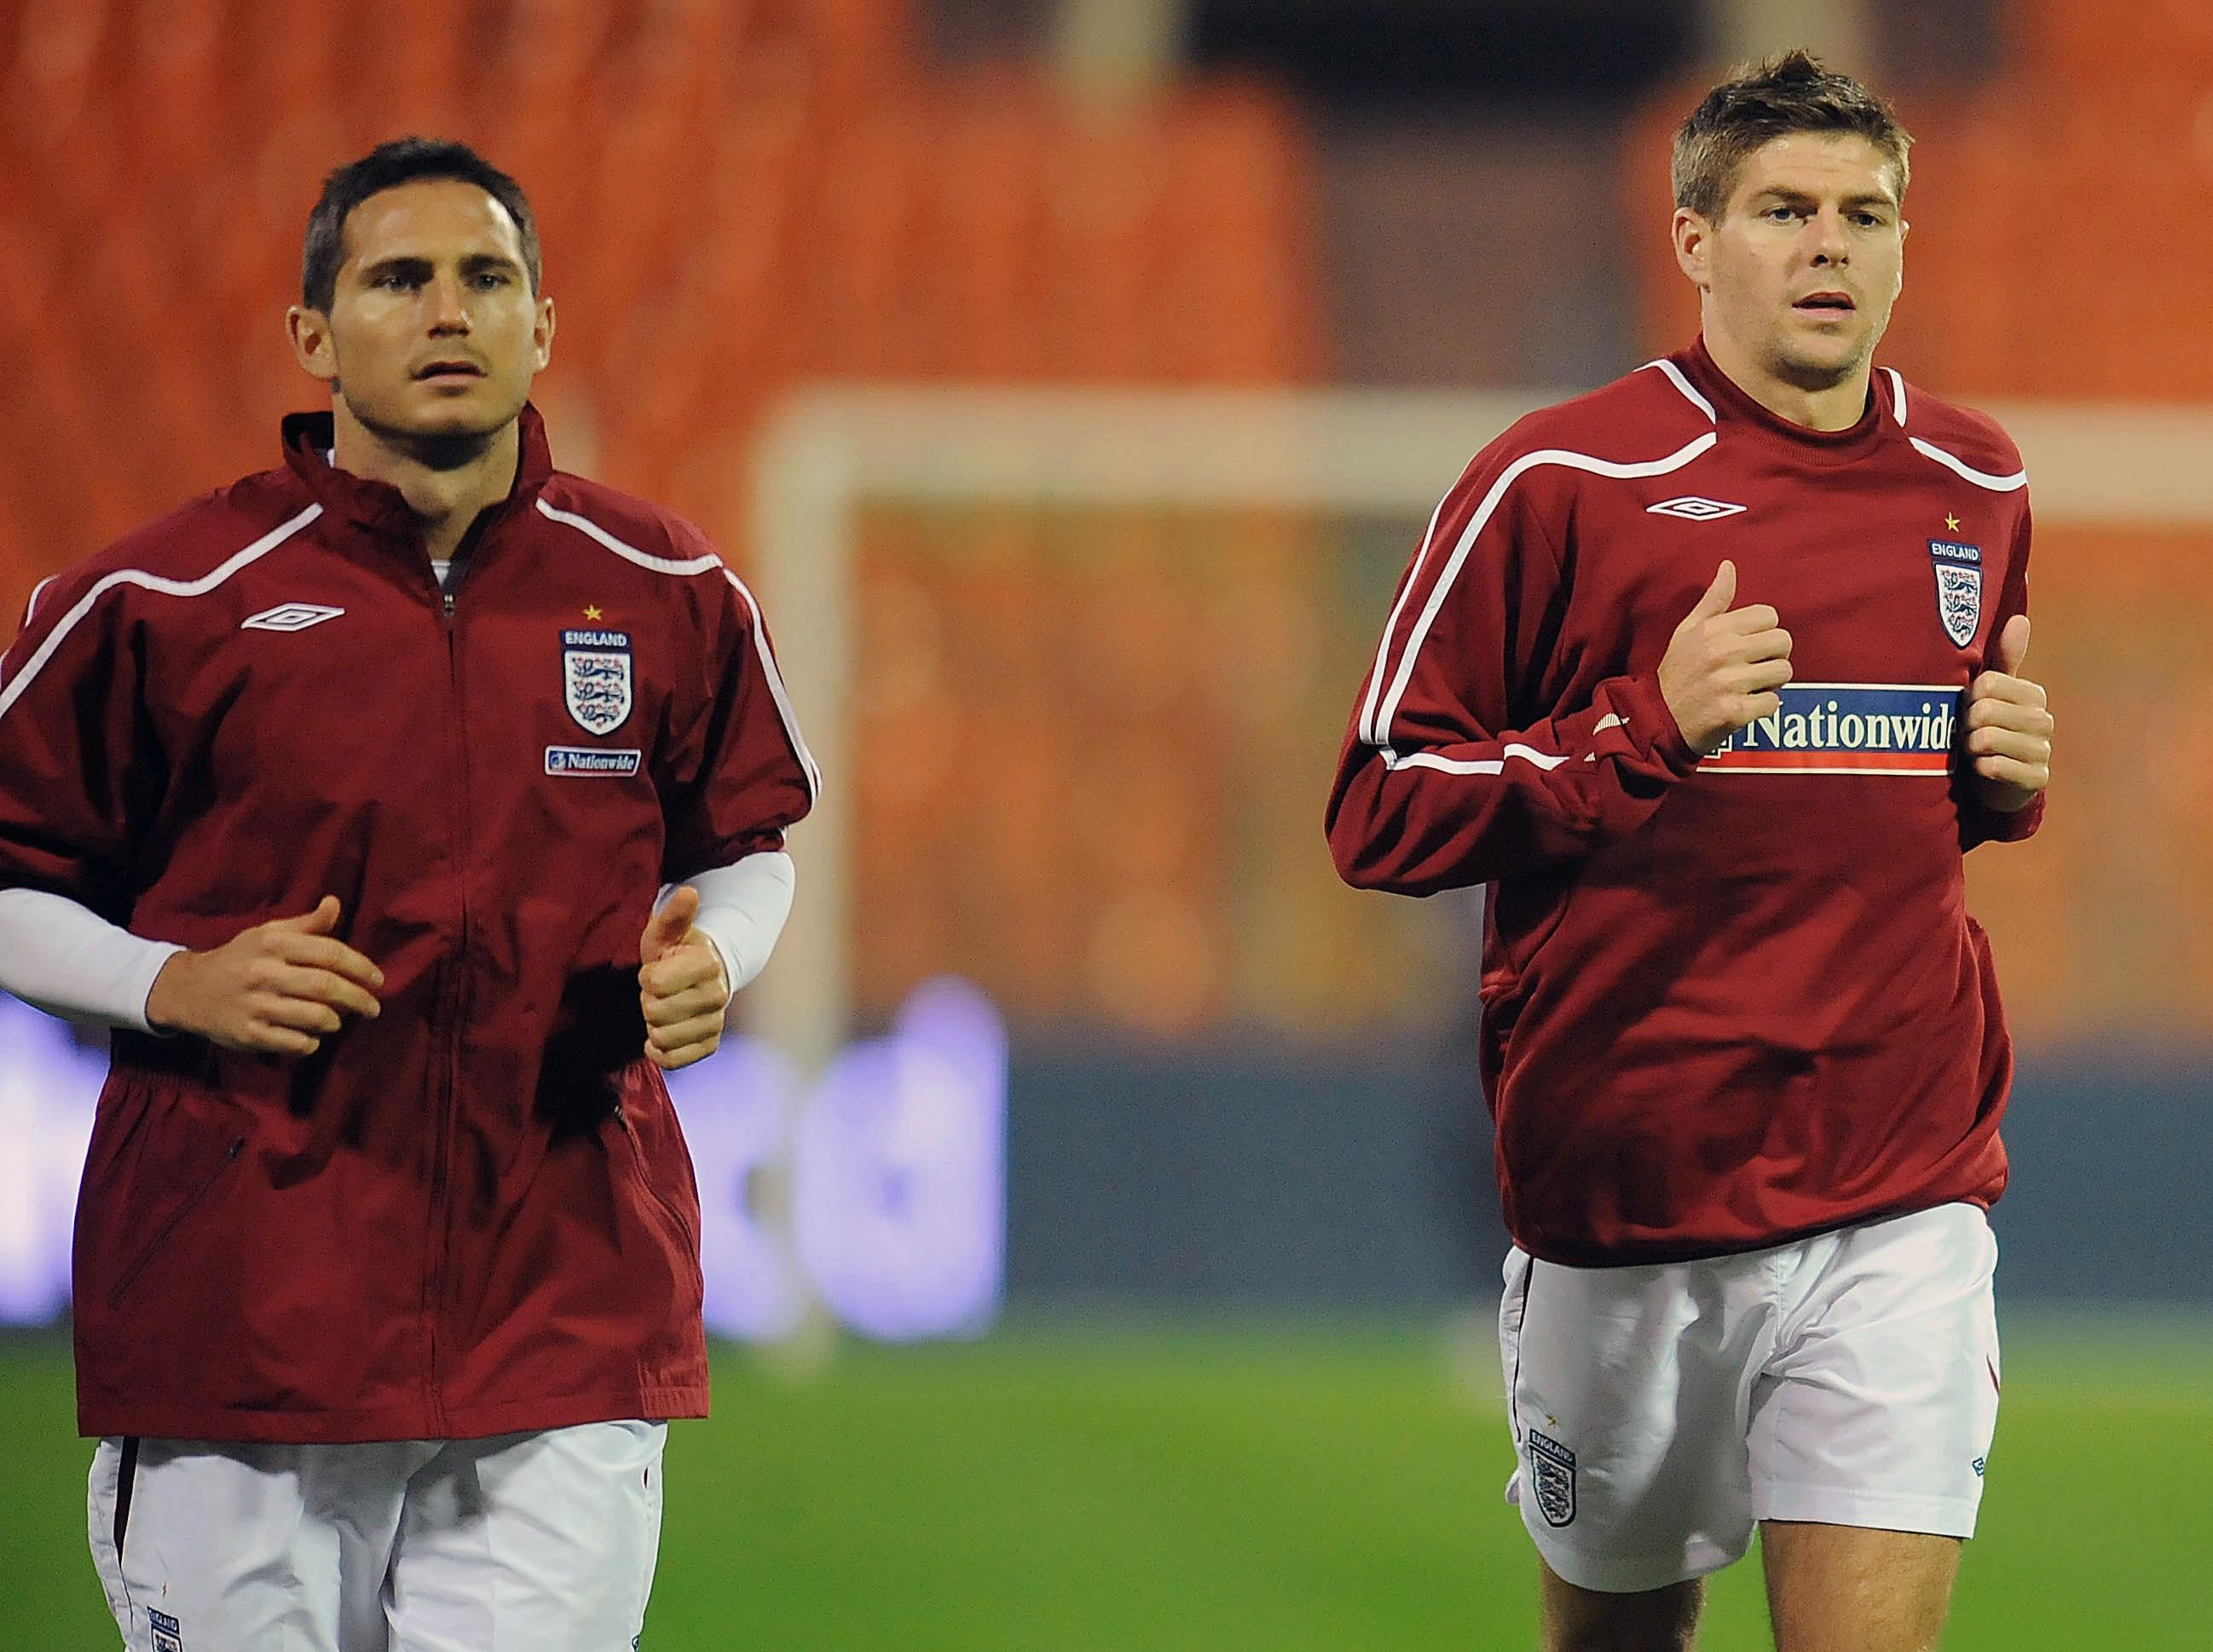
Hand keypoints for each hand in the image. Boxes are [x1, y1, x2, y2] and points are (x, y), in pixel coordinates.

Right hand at [145, 896, 382, 1056]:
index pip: (330, 953)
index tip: (378, 979)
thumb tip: (335, 903)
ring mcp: (256, 1006)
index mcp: (273, 943)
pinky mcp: (249, 1035)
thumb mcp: (268, 934)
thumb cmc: (239, 958)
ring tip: (339, 1019)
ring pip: (316, 1018)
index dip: (361, 967)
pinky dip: (313, 1041)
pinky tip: (313, 1035)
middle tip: (373, 1007)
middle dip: (359, 999)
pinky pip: (297, 1043)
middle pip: (327, 987)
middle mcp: (264, 973)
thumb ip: (306, 924)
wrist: (189, 990)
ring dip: (336, 1021)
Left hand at [639, 886, 730, 1070]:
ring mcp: (715, 1022)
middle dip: (649, 1002)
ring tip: (665, 1008)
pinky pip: (672, 1059)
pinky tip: (661, 1035)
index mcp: (707, 964)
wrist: (704, 977)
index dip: (647, 977)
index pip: (654, 984)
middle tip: (660, 991)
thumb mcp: (667, 933)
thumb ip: (674, 916)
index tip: (657, 969)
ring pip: (662, 1038)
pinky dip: (659, 1049)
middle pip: (655, 1013)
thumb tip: (688, 892)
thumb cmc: (677, 952)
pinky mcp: (710, 1045)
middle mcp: (717, 995)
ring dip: (654, 1025)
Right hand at [1658, 560, 1794, 754]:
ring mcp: (1729, 683)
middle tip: (1753, 667)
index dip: (1763, 631)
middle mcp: (1722, 653)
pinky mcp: (1735, 712)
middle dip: (1773, 655)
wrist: (1656, 720)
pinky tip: (1743, 706)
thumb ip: (1713, 600)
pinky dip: (1763, 707)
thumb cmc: (1676, 673)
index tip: (1748, 645)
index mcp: (1713, 629)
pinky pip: (1773, 702)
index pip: (1769, 616)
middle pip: (1782, 641)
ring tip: (1748, 687)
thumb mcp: (1687, 631)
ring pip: (1783, 672)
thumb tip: (1728, 566)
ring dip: (1770, 682)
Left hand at [1964, 614, 2050, 811]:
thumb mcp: (1992, 694)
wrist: (1992, 783)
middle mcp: (2044, 720)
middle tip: (1967, 732)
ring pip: (1988, 739)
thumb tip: (2020, 619)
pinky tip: (1982, 768)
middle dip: (1965, 724)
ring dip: (1970, 747)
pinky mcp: (2036, 778)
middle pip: (1984, 710)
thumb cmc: (1987, 729)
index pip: (1987, 683)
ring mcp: (2042, 750)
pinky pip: (1995, 767)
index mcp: (2033, 694)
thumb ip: (2004, 659)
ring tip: (1973, 749)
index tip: (1968, 708)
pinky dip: (1980, 768)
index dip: (1967, 698)